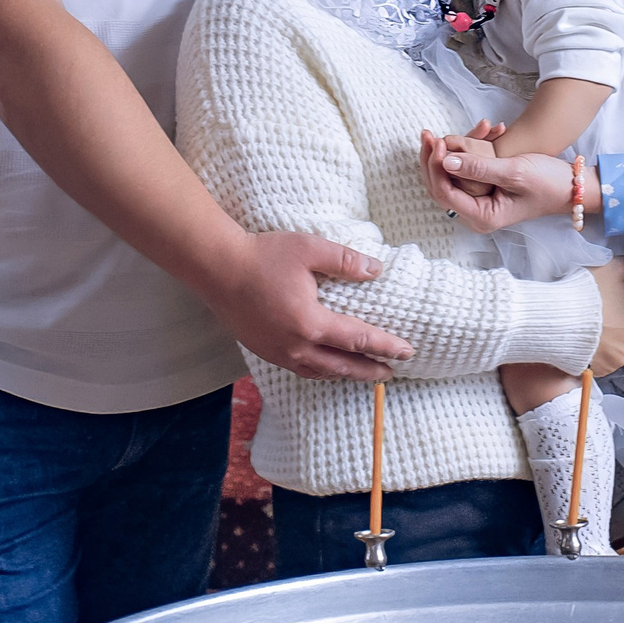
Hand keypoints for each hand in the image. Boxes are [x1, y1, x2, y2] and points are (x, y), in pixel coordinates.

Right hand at [205, 230, 414, 382]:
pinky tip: (326, 365)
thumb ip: (345, 261)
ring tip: (363, 372)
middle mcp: (295, 346)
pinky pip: (301, 369)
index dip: (385, 346)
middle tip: (391, 373)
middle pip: (342, 366)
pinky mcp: (264, 351)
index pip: (358, 340)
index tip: (407, 352)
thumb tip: (376, 270)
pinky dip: (321, 371)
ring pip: (320, 372)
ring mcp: (278, 352)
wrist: (216, 267)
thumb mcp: (309, 249)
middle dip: (370, 370)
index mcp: (310, 323)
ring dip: (345, 373)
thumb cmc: (262, 255)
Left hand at [420, 130, 574, 233]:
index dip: (435, 166)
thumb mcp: (514, 172)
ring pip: (448, 177)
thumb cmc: (548, 182)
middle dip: (431, 158)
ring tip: (447, 130)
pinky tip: (480, 131)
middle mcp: (476, 213)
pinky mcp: (482, 190)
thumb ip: (479, 168)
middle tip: (427, 133)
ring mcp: (478, 202)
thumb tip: (446, 161)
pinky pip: (463, 171)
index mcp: (482, 216)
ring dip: (446, 153)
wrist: (570, 186)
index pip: (444, 192)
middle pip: (439, 186)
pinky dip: (465, 152)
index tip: (437, 141)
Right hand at [588, 250, 623, 372]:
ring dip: (612, 343)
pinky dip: (598, 356)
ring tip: (591, 330)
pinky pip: (604, 363)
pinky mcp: (601, 370)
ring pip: (621, 351)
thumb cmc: (587, 290)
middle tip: (605, 315)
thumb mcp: (612, 268)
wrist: (557, 319)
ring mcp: (617, 358)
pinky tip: (584, 343)